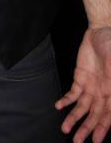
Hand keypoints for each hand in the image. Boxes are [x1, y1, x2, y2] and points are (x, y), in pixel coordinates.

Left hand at [56, 27, 110, 141]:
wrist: (102, 32)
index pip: (109, 114)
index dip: (103, 127)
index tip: (96, 140)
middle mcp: (103, 93)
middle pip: (94, 115)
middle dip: (86, 129)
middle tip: (77, 142)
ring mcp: (91, 86)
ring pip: (82, 107)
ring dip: (74, 118)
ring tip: (66, 129)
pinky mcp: (80, 78)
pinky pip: (73, 92)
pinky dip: (66, 100)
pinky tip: (59, 107)